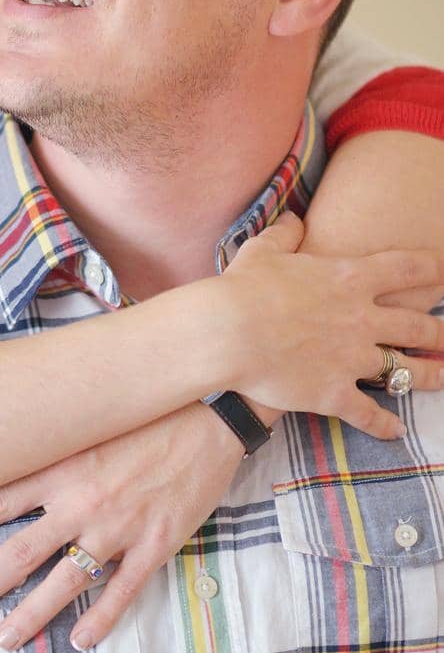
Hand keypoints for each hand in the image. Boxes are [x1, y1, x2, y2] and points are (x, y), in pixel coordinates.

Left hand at [0, 402, 243, 650]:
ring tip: (3, 641)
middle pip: (18, 552)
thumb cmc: (146, 405)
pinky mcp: (156, 543)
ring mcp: (119, 526)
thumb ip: (51, 430)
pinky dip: (101, 618)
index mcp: (61, 463)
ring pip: (63, 582)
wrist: (211, 409)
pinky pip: (122, 590)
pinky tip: (80, 641)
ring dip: (30, 615)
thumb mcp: (89, 412)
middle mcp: (82, 499)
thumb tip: (8, 430)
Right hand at [218, 211, 443, 436]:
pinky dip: (385, 425)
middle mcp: (362, 318)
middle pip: (419, 325)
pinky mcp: (336, 393)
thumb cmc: (244, 287)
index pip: (407, 269)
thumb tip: (294, 220)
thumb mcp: (263, 250)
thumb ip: (284, 234)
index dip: (435, 269)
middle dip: (441, 332)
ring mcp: (353, 358)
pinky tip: (396, 432)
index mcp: (349, 278)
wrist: (228, 332)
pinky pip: (370, 413)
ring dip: (431, 376)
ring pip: (407, 372)